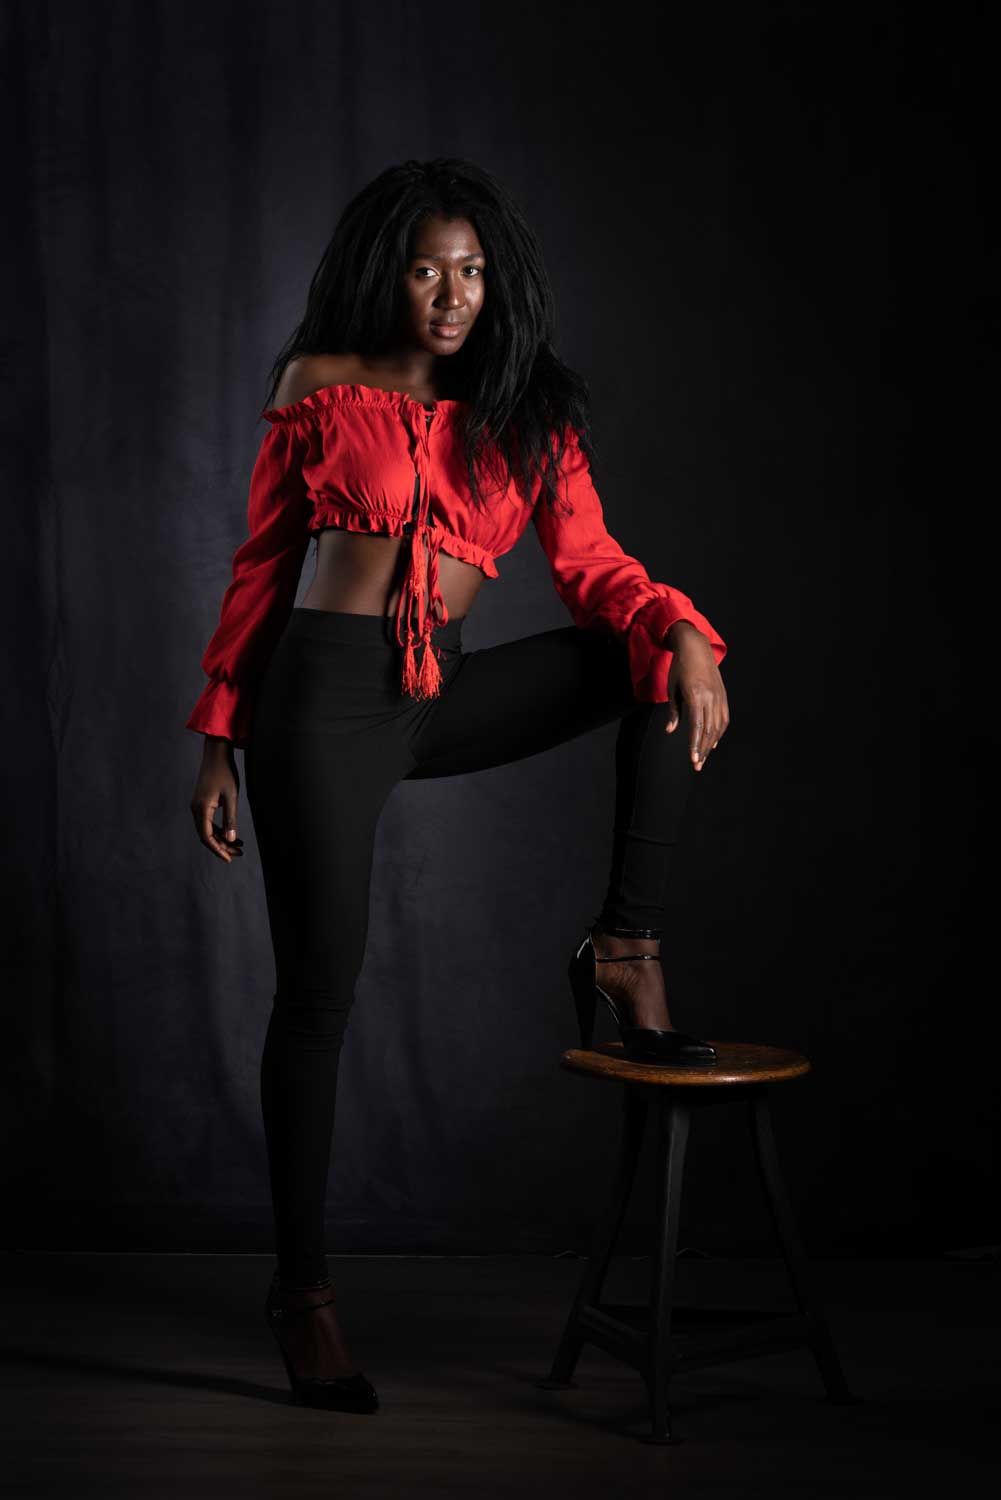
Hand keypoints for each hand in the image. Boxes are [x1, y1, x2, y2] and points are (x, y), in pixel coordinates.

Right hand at [190, 737, 244, 861]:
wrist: (216, 754)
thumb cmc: (225, 772)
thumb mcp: (231, 797)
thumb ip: (231, 819)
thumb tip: (232, 839)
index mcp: (201, 809)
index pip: (206, 837)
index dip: (218, 850)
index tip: (229, 859)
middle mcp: (195, 809)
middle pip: (206, 836)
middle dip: (222, 846)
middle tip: (239, 854)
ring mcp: (197, 806)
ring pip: (207, 830)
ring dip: (222, 839)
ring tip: (238, 847)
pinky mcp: (201, 802)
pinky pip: (208, 822)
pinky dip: (219, 830)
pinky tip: (232, 834)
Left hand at [663, 621, 729, 770]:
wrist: (696, 647)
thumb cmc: (680, 667)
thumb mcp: (672, 688)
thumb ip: (673, 711)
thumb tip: (671, 730)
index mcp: (696, 695)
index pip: (697, 726)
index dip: (695, 745)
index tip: (693, 760)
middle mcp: (710, 697)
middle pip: (708, 730)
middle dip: (702, 750)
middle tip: (697, 766)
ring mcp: (719, 696)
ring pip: (717, 726)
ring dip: (710, 744)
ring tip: (703, 758)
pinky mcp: (723, 695)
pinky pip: (723, 718)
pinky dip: (718, 732)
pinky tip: (712, 742)